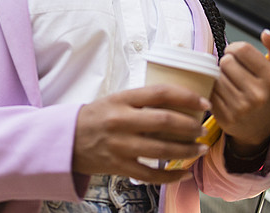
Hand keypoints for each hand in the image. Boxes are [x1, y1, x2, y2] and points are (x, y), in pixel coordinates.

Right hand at [73, 85, 209, 183]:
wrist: (65, 140)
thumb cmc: (96, 117)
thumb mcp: (115, 100)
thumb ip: (142, 100)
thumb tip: (178, 102)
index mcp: (122, 99)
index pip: (160, 93)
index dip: (186, 97)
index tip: (203, 103)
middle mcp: (121, 121)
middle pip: (165, 121)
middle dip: (191, 126)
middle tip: (203, 129)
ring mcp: (120, 146)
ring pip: (162, 150)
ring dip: (186, 151)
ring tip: (200, 149)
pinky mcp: (119, 167)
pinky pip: (151, 175)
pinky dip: (171, 176)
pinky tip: (184, 173)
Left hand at [210, 30, 269, 155]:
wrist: (260, 126)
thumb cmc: (269, 94)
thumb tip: (266, 33)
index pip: (242, 49)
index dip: (234, 48)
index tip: (236, 54)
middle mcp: (258, 94)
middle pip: (226, 61)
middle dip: (227, 62)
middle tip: (233, 70)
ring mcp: (241, 107)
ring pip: (216, 75)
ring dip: (220, 75)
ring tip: (230, 81)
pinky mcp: (225, 116)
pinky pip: (210, 90)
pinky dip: (214, 88)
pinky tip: (224, 92)